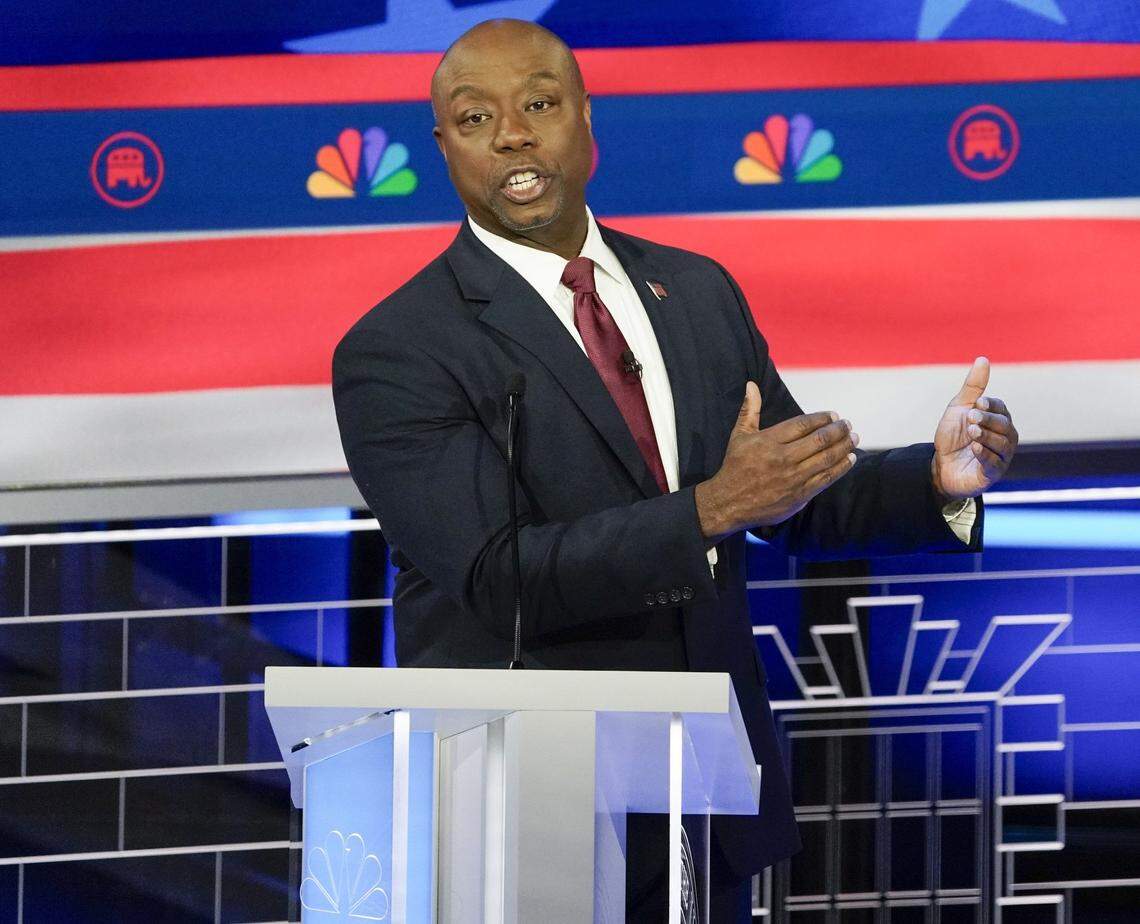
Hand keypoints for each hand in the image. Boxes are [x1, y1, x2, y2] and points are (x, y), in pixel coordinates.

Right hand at [695, 382, 857, 540]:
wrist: (729, 503)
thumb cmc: (734, 467)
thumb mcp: (738, 436)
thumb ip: (749, 410)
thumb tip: (751, 385)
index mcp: (769, 441)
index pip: (803, 424)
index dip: (822, 418)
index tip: (833, 415)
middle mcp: (783, 458)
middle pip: (819, 440)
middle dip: (838, 430)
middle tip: (848, 425)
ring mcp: (793, 478)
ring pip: (826, 458)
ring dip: (844, 446)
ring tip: (854, 438)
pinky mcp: (799, 495)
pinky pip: (826, 478)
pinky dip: (841, 467)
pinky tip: (850, 459)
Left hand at [932, 357, 1017, 500]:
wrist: (940, 465)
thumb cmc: (953, 436)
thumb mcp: (959, 409)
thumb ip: (973, 388)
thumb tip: (982, 359)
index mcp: (998, 420)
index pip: (1001, 408)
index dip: (991, 405)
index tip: (978, 402)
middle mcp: (1005, 437)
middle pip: (1004, 425)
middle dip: (988, 420)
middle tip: (971, 417)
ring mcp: (1001, 456)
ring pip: (1002, 444)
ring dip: (986, 436)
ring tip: (971, 431)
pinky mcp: (992, 473)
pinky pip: (994, 463)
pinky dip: (984, 454)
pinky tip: (974, 447)